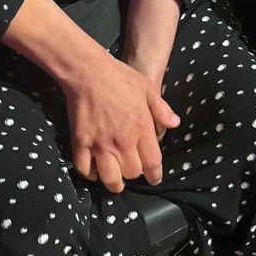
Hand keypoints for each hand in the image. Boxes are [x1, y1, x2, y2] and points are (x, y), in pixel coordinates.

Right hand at [66, 54, 179, 192]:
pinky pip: (84, 168)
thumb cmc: (120, 78)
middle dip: (134, 174)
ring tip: (115, 180)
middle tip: (132, 169)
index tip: (154, 178)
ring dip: (114, 183)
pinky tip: (94, 171)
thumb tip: (174, 124)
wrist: (89, 72)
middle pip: (132, 173)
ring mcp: (100, 144)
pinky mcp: (81, 142)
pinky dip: (90, 174)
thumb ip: (162, 109)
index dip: (155, 175)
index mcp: (141, 129)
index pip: (152, 163)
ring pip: (110, 178)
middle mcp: (122, 142)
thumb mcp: (148, 88)